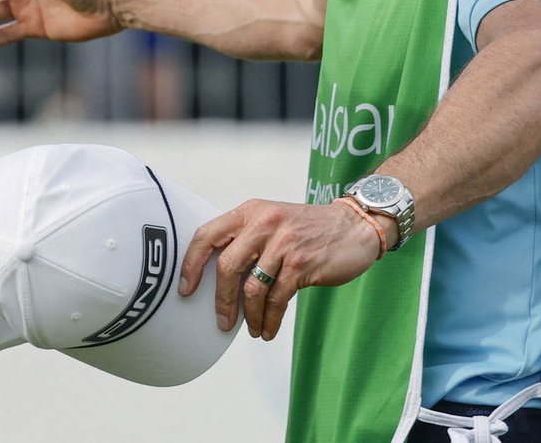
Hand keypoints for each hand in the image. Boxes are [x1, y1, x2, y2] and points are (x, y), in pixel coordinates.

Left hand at [178, 199, 383, 341]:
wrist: (354, 226)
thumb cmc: (308, 228)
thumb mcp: (272, 220)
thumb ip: (246, 239)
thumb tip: (218, 277)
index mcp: (250, 211)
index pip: (208, 234)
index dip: (192, 263)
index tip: (186, 288)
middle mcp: (264, 223)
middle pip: (227, 266)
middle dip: (221, 300)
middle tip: (222, 321)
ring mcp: (283, 243)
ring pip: (252, 288)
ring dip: (249, 316)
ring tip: (252, 329)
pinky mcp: (301, 264)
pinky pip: (277, 299)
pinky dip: (270, 319)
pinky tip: (268, 329)